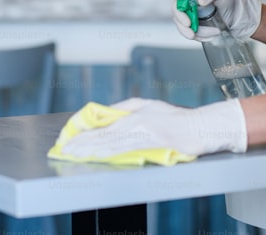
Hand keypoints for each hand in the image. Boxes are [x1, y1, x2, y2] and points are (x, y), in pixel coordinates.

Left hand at [58, 97, 246, 158]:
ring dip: (92, 150)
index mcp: (134, 112)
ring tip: (75, 155)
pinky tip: (101, 159)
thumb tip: (105, 114)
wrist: (202, 126)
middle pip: (104, 134)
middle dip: (82, 143)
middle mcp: (138, 122)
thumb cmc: (176, 118)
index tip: (68, 138)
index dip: (84, 132)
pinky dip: (112, 155)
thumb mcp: (148, 106)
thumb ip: (126, 109)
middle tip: (63, 150)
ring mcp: (146, 134)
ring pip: (113, 144)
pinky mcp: (156, 146)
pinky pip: (129, 152)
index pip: (103, 123)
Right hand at [173, 0, 261, 40]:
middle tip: (194, 34)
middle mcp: (189, 7)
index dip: (179, 14)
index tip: (188, 22)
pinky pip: (193, 35)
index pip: (178, 4)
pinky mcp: (197, 28)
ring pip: (185, 29)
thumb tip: (200, 1)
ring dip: (198, 34)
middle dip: (185, 29)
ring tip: (215, 32)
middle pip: (178, 19)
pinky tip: (212, 36)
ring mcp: (192, 18)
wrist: (238, 15)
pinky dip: (201, 38)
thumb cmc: (228, 1)